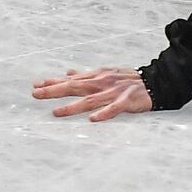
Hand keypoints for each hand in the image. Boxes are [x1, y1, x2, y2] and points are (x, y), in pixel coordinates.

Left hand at [32, 66, 152, 121]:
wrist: (155, 82)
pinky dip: (103, 114)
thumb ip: (85, 76)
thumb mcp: (105, 73)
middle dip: (54, 90)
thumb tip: (68, 72)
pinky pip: (114, 109)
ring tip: (56, 112)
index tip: (36, 85)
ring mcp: (114, 92)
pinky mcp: (127, 101)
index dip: (53, 82)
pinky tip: (93, 119)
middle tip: (36, 94)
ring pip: (90, 100)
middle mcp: (102, 82)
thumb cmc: (128, 80)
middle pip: (75, 87)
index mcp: (97, 76)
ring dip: (72, 106)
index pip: (71, 79)